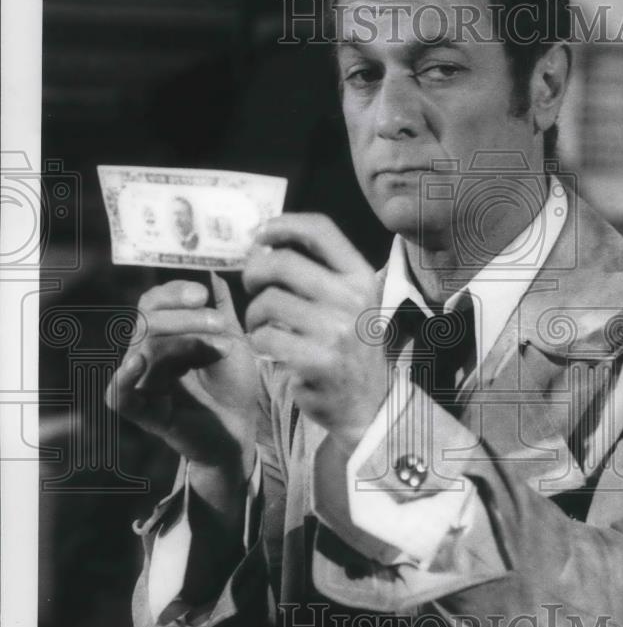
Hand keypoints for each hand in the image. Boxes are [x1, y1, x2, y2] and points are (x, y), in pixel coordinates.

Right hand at [106, 274, 261, 510]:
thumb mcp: (232, 339)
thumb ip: (221, 307)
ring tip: (222, 348)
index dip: (172, 292)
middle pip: (147, 322)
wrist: (242, 430)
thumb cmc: (233, 385)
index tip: (202, 292)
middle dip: (184, 317)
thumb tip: (213, 268)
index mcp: (163, 334)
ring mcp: (142, 383)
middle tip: (218, 322)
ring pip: (145, 350)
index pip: (152, 302)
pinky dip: (123, 378)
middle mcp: (147, 355)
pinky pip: (118, 395)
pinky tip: (139, 362)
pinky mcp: (144, 413)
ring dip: (185, 343)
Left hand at [242, 213, 388, 453]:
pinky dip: (258, 341)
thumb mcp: (349, 301)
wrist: (367, 402)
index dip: (281, 225)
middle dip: (254, 272)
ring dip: (253, 314)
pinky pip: (266, 337)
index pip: (319, 229)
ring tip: (261, 325)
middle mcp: (352, 298)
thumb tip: (262, 243)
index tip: (260, 236)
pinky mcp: (317, 361)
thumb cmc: (348, 345)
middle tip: (252, 286)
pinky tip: (268, 348)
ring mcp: (336, 330)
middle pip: (282, 262)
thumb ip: (316, 271)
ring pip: (268, 301)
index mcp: (361, 276)